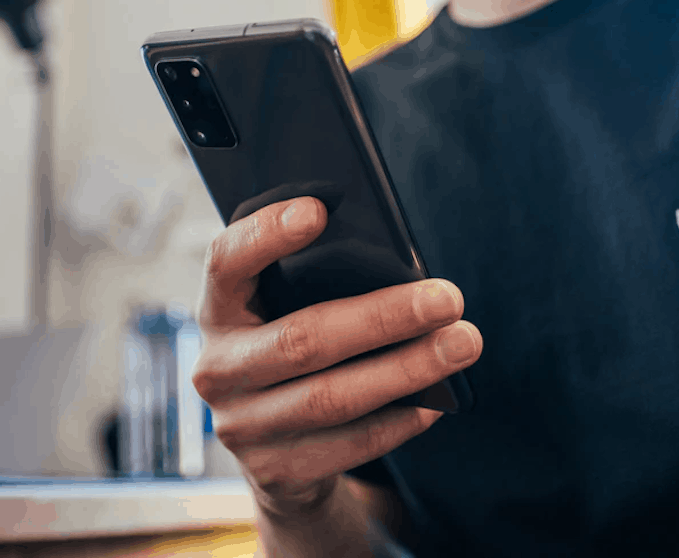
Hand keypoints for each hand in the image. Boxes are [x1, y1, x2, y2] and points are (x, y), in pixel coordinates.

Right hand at [191, 197, 481, 518]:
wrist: (267, 448)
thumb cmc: (289, 349)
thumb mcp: (280, 310)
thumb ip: (311, 283)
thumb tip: (397, 264)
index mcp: (217, 310)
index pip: (225, 262)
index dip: (265, 235)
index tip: (318, 209)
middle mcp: (216, 368)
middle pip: (301, 340)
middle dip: (382, 316)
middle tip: (447, 298)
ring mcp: (241, 425)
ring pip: (333, 397)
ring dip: (407, 369)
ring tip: (462, 344)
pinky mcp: (274, 470)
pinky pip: (350, 443)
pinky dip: (400, 419)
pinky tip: (436, 400)